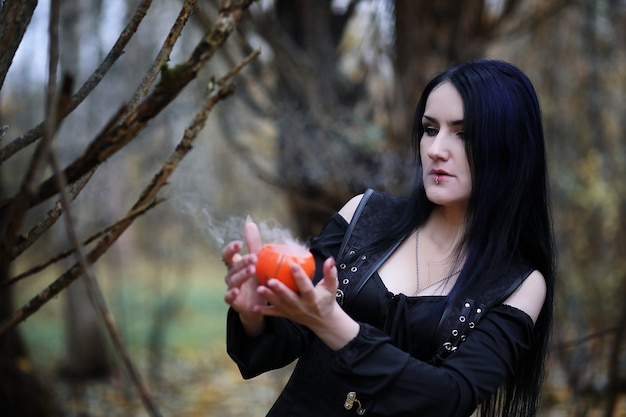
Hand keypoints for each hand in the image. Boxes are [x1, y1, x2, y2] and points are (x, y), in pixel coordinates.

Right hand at [223, 216, 264, 335]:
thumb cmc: (256, 278)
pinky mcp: (234, 301)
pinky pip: (228, 297)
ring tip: (252, 270)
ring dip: (241, 275)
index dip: (231, 249)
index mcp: (235, 264)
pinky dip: (230, 294)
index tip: (239, 244)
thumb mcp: (258, 260)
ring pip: (232, 280)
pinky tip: (235, 291)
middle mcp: (231, 275)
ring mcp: (231, 288)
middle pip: (233, 266)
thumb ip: (253, 242)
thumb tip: (249, 220)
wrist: (258, 303)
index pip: (228, 254)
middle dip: (242, 261)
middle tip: (254, 258)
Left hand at [254, 257, 359, 349]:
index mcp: (313, 299)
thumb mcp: (331, 287)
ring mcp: (292, 312)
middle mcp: (302, 306)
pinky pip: (274, 313)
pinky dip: (264, 311)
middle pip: (289, 297)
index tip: (293, 265)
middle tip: (271, 281)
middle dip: (280, 290)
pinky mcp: (286, 315)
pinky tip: (254, 307)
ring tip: (259, 289)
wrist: (323, 321)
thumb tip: (330, 259)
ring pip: (279, 304)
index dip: (300, 277)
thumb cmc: (327, 300)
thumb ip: (330, 273)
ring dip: (269, 297)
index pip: (306, 287)